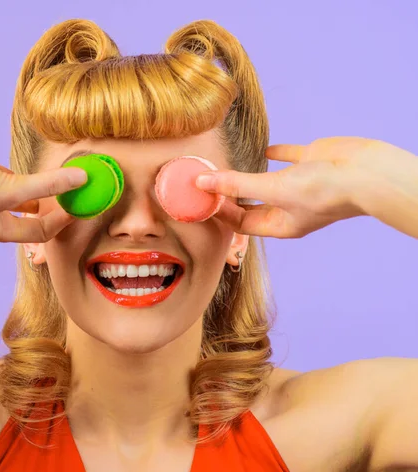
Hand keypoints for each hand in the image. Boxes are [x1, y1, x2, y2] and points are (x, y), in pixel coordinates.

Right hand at [0, 138, 86, 242]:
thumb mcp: (9, 189)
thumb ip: (46, 185)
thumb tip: (79, 180)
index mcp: (2, 229)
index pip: (43, 231)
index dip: (64, 220)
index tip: (83, 204)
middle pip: (34, 216)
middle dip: (55, 206)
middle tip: (77, 192)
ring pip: (22, 195)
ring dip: (41, 188)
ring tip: (63, 179)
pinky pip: (7, 177)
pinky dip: (22, 174)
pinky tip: (35, 167)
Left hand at [197, 136, 415, 238]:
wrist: (366, 171)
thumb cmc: (324, 190)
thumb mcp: (274, 189)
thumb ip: (238, 184)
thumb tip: (203, 182)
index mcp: (281, 225)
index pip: (242, 222)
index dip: (221, 211)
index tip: (201, 198)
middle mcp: (289, 208)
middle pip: (251, 204)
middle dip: (229, 196)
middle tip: (205, 185)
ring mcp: (300, 185)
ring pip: (266, 182)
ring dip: (247, 176)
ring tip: (224, 169)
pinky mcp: (310, 162)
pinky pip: (288, 159)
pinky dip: (274, 155)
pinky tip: (263, 150)